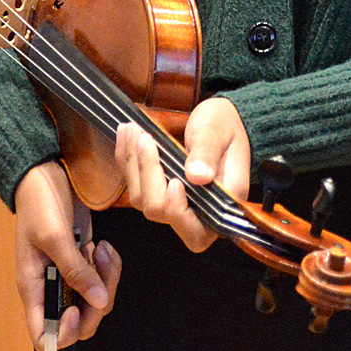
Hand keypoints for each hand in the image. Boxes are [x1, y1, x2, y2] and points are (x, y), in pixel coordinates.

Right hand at [13, 160, 121, 348]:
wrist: (43, 174)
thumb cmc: (39, 205)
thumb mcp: (54, 237)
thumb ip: (75, 270)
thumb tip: (98, 301)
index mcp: (34, 289)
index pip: (43, 336)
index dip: (63, 334)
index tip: (77, 310)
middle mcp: (52, 288)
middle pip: (80, 322)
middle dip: (97, 304)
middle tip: (101, 273)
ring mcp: (69, 274)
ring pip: (96, 299)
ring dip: (106, 279)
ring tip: (102, 250)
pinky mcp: (83, 259)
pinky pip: (102, 278)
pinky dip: (108, 266)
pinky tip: (102, 245)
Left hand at [115, 97, 251, 252]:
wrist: (218, 119)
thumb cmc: (224, 125)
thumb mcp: (218, 132)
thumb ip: (207, 153)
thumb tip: (196, 176)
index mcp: (221, 205)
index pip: (196, 231)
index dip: (178, 211)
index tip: (174, 181)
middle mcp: (196, 212)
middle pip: (159, 210)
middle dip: (148, 173)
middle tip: (143, 137)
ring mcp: (174, 204)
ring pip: (142, 199)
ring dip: (133, 164)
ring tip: (131, 129)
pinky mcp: (159, 192)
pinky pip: (136, 185)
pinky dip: (128, 160)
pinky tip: (126, 135)